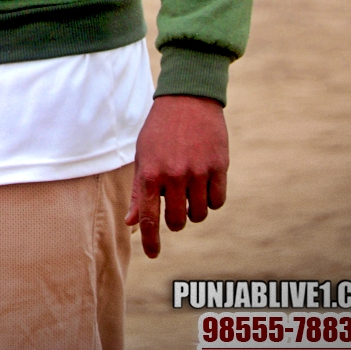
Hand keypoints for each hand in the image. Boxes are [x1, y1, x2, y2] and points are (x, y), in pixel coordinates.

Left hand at [125, 94, 228, 257]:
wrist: (188, 97)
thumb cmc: (161, 130)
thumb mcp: (143, 156)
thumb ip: (140, 191)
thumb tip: (132, 223)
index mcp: (150, 173)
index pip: (150, 219)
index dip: (152, 241)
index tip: (154, 254)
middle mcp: (174, 175)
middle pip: (178, 221)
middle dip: (176, 220)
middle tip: (176, 205)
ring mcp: (198, 172)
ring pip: (199, 214)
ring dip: (195, 209)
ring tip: (190, 189)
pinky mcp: (218, 166)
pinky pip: (218, 201)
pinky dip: (212, 198)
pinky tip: (206, 183)